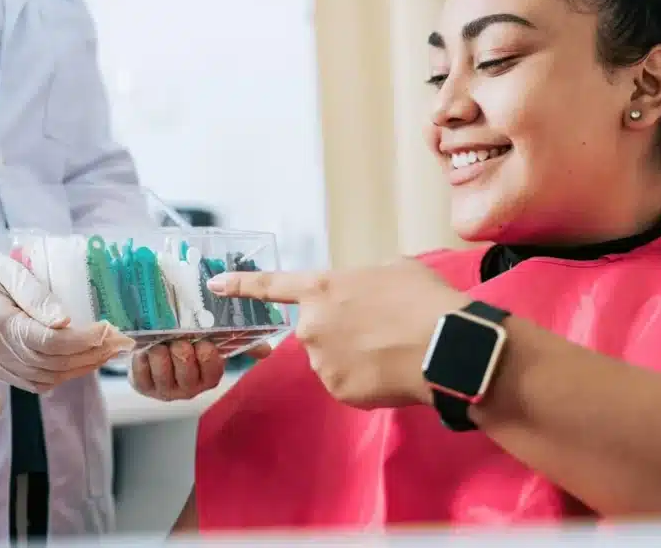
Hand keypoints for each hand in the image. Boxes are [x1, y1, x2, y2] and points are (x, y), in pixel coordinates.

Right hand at [0, 247, 134, 392]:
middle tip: (120, 343)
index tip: (110, 329)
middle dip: (91, 355)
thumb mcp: (8, 270)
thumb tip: (66, 319)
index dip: (84, 340)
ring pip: (47, 378)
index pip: (49, 342)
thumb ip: (36, 294)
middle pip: (52, 364)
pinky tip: (81, 362)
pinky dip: (62, 376)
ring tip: (108, 352)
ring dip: (81, 368)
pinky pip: (34, 383)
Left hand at [129, 340, 272, 400]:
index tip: (203, 341)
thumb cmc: (188, 348)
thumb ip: (239, 344)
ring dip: (160, 349)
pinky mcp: (142, 386)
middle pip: (185, 365)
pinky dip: (142, 355)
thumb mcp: (214, 345)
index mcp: (207, 378)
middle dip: (181, 347)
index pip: (212, 369)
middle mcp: (187, 388)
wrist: (153, 355)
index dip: (207, 354)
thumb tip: (267, 350)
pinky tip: (144, 348)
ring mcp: (164, 389)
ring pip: (162, 366)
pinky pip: (141, 370)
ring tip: (160, 341)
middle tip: (177, 337)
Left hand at [207, 258, 467, 408]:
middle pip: (316, 330)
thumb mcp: (394, 270)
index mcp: (322, 289)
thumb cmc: (424, 300)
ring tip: (391, 350)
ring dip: (353, 357)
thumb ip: (365, 280)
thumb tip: (367, 293)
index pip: (272, 286)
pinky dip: (365, 381)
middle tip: (378, 330)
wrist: (446, 347)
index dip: (241, 285)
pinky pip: (346, 385)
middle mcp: (311, 325)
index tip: (215, 284)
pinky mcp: (337, 391)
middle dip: (339, 331)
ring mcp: (322, 361)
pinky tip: (390, 371)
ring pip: (331, 360)